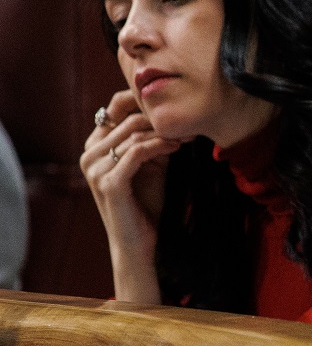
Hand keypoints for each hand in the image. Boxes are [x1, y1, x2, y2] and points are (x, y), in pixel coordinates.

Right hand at [80, 90, 180, 302]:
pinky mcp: (108, 183)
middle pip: (126, 120)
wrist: (140, 242)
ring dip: (163, 133)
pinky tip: (176, 147)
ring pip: (132, 135)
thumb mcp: (150, 164)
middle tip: (187, 124)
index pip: (114, 109)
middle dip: (159, 120)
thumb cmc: (146, 203)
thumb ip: (151, 140)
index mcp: (95, 147)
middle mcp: (89, 155)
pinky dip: (159, 146)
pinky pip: (135, 152)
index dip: (143, 102)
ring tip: (186, 136)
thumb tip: (171, 113)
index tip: (173, 107)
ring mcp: (95, 169)